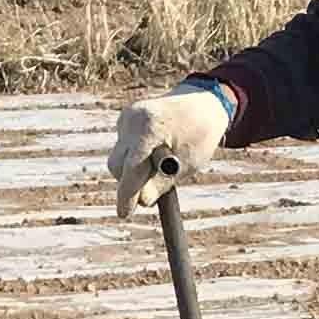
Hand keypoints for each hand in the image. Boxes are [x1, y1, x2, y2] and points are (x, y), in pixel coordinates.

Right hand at [111, 84, 234, 216]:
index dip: (127, 195)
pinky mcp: (125, 118)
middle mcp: (132, 120)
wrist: (201, 104)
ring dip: (133, 170)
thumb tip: (141, 200)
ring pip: (118, 158)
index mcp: (149, 128)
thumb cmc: (199, 135)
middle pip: (117, 165)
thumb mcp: (187, 164)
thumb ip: (162, 183)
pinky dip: (135, 157)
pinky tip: (156, 149)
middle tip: (151, 191)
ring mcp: (126, 117)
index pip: (131, 168)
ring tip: (161, 163)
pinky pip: (123, 148)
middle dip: (129, 183)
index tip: (124, 214)